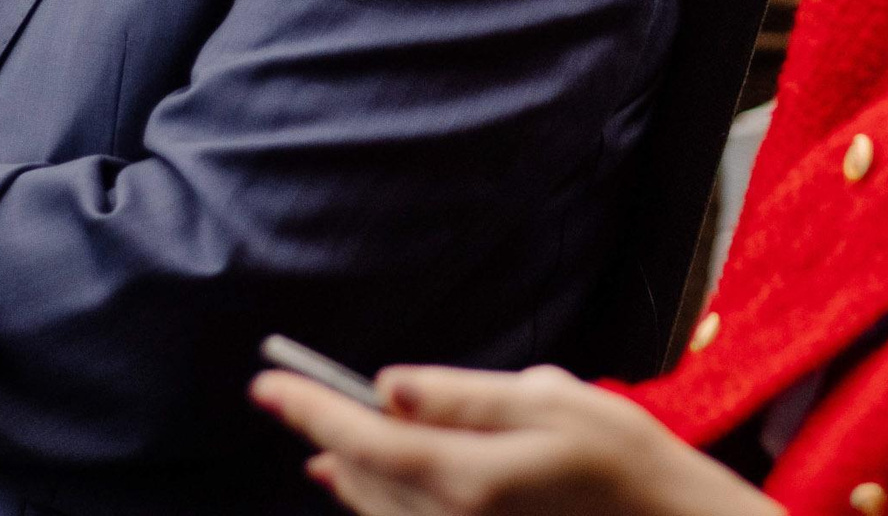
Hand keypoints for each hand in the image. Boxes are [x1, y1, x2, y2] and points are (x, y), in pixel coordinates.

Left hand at [253, 362, 779, 515]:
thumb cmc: (620, 454)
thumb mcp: (545, 398)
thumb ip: (459, 396)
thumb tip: (387, 388)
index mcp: (468, 476)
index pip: (363, 439)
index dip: (309, 410)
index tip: (267, 384)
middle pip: (361, 479)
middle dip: (321, 436)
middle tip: (283, 397)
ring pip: (377, 510)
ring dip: (344, 475)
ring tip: (317, 447)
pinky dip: (374, 503)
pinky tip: (361, 486)